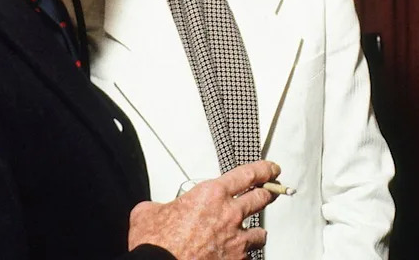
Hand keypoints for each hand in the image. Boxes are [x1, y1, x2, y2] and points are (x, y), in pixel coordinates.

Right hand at [128, 160, 280, 258]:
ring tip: (253, 233)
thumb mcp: (147, 214)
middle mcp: (229, 214)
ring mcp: (235, 240)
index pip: (248, 174)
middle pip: (261, 198)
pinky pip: (248, 257)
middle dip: (268, 194)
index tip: (271, 168)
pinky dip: (243, 256)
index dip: (264, 169)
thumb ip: (158, 206)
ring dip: (256, 232)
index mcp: (211, 195)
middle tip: (270, 192)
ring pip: (260, 233)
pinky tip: (237, 256)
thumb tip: (153, 209)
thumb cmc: (155, 245)